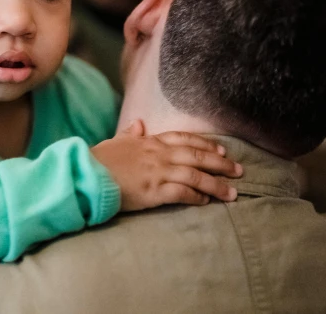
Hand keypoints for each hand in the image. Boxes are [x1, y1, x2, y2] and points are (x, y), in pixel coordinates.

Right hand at [91, 121, 241, 211]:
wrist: (86, 175)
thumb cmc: (99, 159)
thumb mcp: (116, 141)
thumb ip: (130, 133)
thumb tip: (138, 123)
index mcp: (150, 142)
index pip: (185, 139)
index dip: (206, 143)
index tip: (222, 149)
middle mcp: (159, 155)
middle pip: (197, 156)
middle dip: (221, 163)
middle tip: (239, 170)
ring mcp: (157, 172)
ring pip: (195, 175)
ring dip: (216, 185)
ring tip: (232, 193)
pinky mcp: (154, 191)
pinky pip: (182, 193)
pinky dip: (196, 197)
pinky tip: (206, 202)